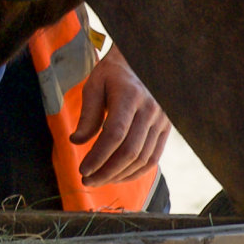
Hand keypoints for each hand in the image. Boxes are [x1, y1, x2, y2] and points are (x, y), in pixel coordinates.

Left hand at [72, 45, 170, 184]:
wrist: (142, 62)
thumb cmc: (113, 74)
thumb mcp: (94, 85)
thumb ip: (87, 114)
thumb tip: (76, 141)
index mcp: (129, 96)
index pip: (115, 134)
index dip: (98, 156)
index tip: (83, 169)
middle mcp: (150, 110)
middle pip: (130, 151)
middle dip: (106, 171)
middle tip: (87, 181)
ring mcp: (161, 121)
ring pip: (143, 159)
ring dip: (119, 175)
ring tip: (99, 180)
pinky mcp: (166, 129)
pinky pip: (153, 158)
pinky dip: (136, 172)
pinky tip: (118, 176)